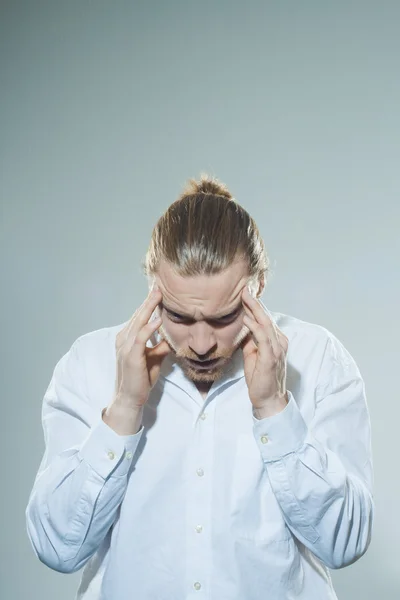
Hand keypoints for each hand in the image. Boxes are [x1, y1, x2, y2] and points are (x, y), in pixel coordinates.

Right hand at [103, 284, 169, 433]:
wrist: (130, 398)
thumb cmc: (141, 379)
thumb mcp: (154, 358)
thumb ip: (160, 346)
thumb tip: (172, 337)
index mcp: (127, 338)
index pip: (139, 317)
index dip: (148, 304)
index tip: (159, 291)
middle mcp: (123, 339)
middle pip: (137, 315)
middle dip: (148, 300)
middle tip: (158, 285)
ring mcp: (125, 347)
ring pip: (137, 322)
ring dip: (148, 308)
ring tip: (158, 295)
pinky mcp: (130, 357)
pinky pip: (139, 339)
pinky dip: (148, 328)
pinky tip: (157, 320)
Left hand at [240, 286, 288, 416]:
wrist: (268, 399)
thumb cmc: (260, 377)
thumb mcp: (253, 354)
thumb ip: (250, 340)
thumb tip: (244, 326)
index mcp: (276, 340)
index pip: (265, 318)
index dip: (255, 305)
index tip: (244, 293)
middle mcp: (279, 342)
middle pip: (266, 317)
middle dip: (255, 302)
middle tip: (244, 288)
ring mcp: (277, 349)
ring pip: (266, 324)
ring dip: (255, 310)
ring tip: (245, 297)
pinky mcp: (271, 358)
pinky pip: (263, 338)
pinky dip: (255, 327)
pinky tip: (246, 319)